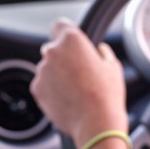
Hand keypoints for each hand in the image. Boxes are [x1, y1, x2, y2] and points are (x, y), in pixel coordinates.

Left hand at [30, 18, 128, 148]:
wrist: (96, 123)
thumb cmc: (106, 94)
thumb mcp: (112, 66)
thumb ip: (102, 52)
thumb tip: (100, 50)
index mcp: (72, 40)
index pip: (60, 25)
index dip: (64, 32)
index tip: (68, 39)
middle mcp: (53, 52)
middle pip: (54, 48)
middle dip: (63, 57)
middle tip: (79, 72)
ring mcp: (42, 71)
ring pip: (48, 68)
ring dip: (57, 75)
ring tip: (75, 90)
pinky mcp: (37, 88)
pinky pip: (43, 84)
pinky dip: (51, 89)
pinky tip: (67, 99)